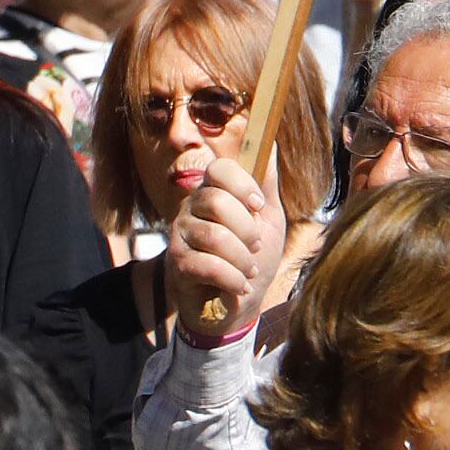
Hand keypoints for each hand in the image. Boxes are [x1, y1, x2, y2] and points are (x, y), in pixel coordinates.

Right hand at [165, 162, 288, 337]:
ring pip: (214, 236)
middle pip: (216, 202)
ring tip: (249, 270)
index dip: (241, 183)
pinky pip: (207, 265)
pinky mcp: (178, 264)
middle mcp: (191, 208)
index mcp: (214, 192)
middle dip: (246, 229)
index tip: (258, 205)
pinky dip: (233, 279)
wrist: (239, 305)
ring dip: (242, 259)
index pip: (218, 169)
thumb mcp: (268, 220)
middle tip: (256, 246)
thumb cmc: (253, 258)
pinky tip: (240, 286)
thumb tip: (271, 144)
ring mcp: (181, 236)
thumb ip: (266, 185)